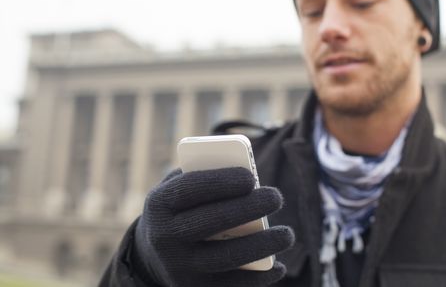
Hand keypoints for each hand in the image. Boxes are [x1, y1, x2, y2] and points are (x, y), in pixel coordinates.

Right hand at [131, 167, 293, 286]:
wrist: (154, 257)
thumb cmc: (181, 211)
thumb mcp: (178, 190)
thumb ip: (203, 177)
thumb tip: (245, 175)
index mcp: (159, 205)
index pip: (189, 189)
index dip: (220, 181)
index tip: (250, 177)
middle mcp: (165, 238)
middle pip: (211, 221)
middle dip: (248, 208)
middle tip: (276, 197)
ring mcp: (179, 267)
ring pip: (226, 257)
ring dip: (262, 246)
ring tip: (286, 234)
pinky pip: (232, 286)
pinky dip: (259, 278)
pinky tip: (279, 267)